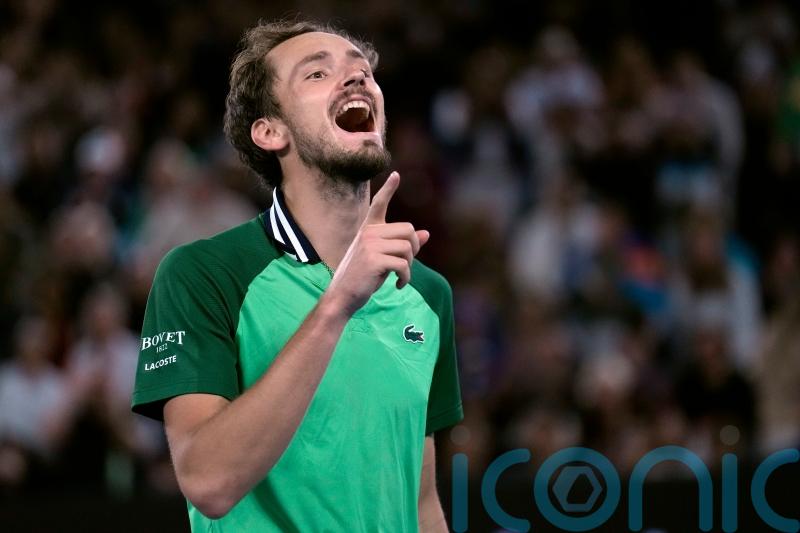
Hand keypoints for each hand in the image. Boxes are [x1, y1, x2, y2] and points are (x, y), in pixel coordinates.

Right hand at [324, 172, 429, 317]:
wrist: (342, 297)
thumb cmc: (363, 279)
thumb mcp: (384, 259)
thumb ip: (403, 246)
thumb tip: (426, 234)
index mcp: (368, 230)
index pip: (379, 204)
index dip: (389, 189)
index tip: (396, 174)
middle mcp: (368, 233)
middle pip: (408, 230)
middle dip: (413, 249)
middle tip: (406, 265)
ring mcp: (370, 245)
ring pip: (408, 248)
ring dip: (409, 266)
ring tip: (400, 277)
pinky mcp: (373, 260)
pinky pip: (403, 265)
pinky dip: (405, 278)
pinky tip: (398, 285)